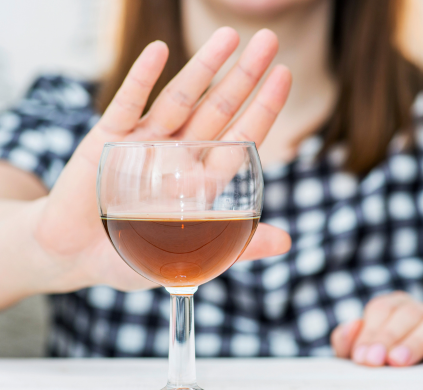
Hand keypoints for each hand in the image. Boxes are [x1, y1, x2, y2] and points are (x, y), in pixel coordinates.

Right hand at [29, 27, 291, 292]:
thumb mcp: (189, 258)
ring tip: (228, 37)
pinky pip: (127, 105)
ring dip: (202, 68)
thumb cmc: (132, 258)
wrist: (75, 257)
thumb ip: (237, 246)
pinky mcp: (107, 141)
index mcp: (199, 181)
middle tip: (267, 41)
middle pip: (216, 110)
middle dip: (242, 76)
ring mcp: (143, 144)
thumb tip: (287, 243)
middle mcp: (176, 156)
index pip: (239, 139)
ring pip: (179, 101)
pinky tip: (160, 53)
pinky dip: (142, 80)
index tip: (284, 74)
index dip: (263, 108)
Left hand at [331, 292, 422, 366]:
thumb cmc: (380, 359)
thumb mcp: (359, 351)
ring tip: (398, 361)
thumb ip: (346, 339)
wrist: (414, 371)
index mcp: (391, 305)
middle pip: (405, 314)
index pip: (380, 310)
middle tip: (376, 360)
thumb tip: (353, 324)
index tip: (361, 357)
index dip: (370, 333)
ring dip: (414, 342)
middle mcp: (416, 308)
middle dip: (388, 337)